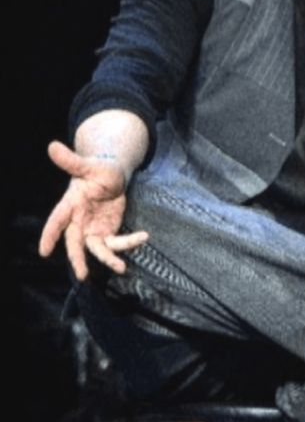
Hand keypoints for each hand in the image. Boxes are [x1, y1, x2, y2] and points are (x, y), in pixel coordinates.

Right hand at [39, 140, 147, 280]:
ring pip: (97, 248)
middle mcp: (79, 220)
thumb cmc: (98, 169)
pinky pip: (116, 242)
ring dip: (108, 259)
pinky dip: (129, 243)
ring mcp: (93, 229)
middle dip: (77, 259)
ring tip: (121, 268)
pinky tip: (143, 237)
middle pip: (75, 242)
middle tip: (82, 275)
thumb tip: (52, 146)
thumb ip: (72, 160)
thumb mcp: (89, 164)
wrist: (112, 176)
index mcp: (71, 204)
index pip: (57, 220)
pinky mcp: (107, 232)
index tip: (44, 251)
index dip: (50, 234)